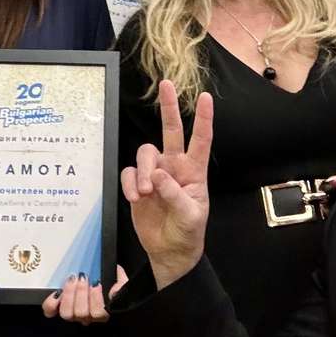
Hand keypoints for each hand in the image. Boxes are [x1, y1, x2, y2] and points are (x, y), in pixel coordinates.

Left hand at [40, 264, 127, 323]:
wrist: (98, 275)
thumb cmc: (109, 279)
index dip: (96, 298)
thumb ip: (120, 286)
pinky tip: (57, 292)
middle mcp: (87, 317)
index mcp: (103, 311)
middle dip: (81, 293)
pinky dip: (51, 302)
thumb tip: (114, 291)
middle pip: (81, 313)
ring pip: (67, 314)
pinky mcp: (59, 308)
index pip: (99, 313)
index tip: (97, 282)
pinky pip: (50, 310)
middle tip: (83, 277)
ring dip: (69, 294)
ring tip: (73, 279)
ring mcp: (72, 314)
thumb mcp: (119, 279)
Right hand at [120, 79, 212, 287]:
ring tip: (146, 192)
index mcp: (194, 171)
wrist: (169, 251)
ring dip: (143, 170)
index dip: (203, 119)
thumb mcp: (190, 216)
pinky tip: (136, 198)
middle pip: (171, 130)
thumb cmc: (187, 232)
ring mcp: (155, 173)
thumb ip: (175, 195)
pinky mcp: (138, 184)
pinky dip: (131, 183)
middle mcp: (175, 166)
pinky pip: (129, 173)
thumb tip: (158, 176)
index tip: (206, 97)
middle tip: (167, 84)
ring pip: (145, 153)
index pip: (201, 140)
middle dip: (168, 107)